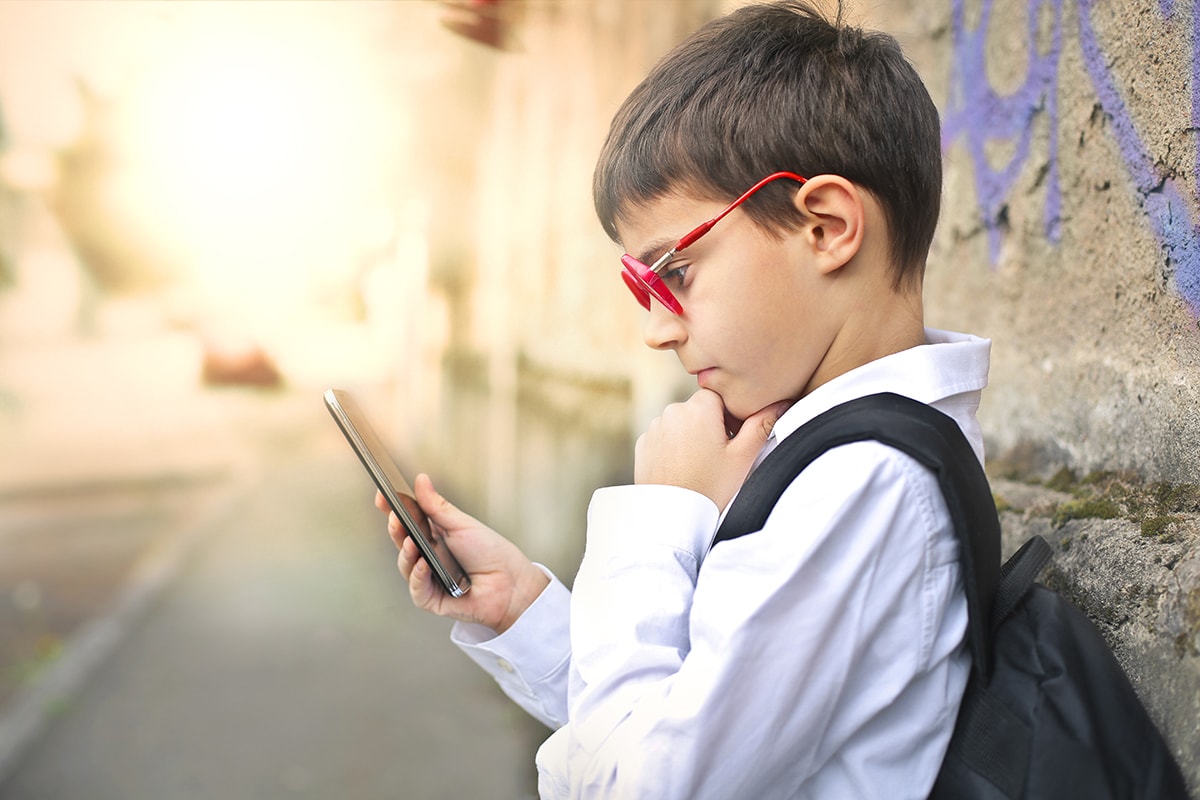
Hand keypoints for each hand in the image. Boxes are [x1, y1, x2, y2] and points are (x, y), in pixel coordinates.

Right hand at [376, 474, 548, 633]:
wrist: (511, 583)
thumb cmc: (491, 553)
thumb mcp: (462, 524)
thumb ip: (437, 506)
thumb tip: (421, 481)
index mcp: (436, 535)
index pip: (408, 521)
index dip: (393, 509)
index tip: (382, 496)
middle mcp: (430, 556)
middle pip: (402, 542)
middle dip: (396, 529)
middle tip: (395, 517)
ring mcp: (430, 578)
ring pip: (406, 566)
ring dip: (405, 554)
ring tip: (411, 543)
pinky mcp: (433, 599)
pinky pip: (417, 589)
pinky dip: (417, 577)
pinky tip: (423, 566)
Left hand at [635, 390, 791, 509]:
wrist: (673, 517)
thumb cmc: (711, 487)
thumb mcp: (744, 456)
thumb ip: (763, 424)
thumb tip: (782, 403)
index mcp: (699, 407)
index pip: (720, 397)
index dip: (730, 417)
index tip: (733, 440)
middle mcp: (673, 411)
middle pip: (700, 409)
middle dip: (711, 426)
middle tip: (718, 457)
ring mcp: (655, 427)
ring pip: (681, 423)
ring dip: (691, 436)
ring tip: (700, 465)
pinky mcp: (643, 444)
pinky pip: (664, 437)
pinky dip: (674, 448)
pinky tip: (683, 469)